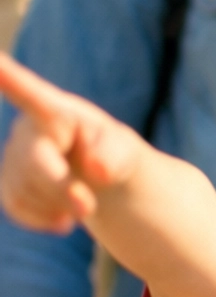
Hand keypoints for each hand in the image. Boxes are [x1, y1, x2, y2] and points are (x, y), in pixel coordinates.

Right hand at [0, 55, 139, 235]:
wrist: (95, 175)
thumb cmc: (110, 153)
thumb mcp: (123, 152)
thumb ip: (115, 156)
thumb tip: (97, 170)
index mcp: (56, 110)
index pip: (31, 93)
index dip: (10, 78)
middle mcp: (26, 128)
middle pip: (35, 164)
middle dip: (61, 188)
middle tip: (88, 209)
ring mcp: (12, 156)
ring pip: (25, 191)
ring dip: (57, 205)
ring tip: (82, 199)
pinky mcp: (7, 183)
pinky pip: (17, 207)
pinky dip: (43, 218)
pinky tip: (62, 216)